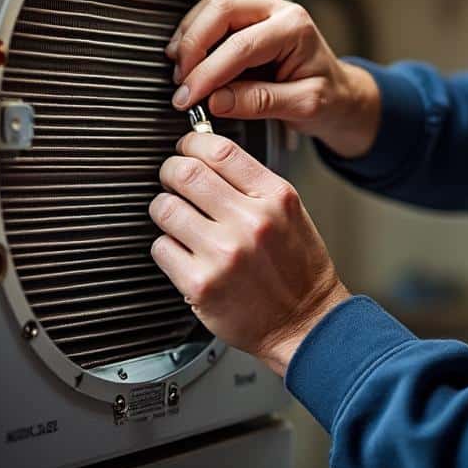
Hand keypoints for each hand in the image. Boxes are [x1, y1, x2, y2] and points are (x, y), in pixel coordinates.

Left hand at [149, 132, 351, 374]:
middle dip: (170, 171)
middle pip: (185, 172)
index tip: (186, 149)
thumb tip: (205, 157)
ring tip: (179, 221)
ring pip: (165, 208)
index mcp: (276, 197)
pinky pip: (161, 247)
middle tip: (172, 180)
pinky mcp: (200, 284)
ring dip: (165, 210)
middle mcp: (251, 222)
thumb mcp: (290, 213)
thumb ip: (252, 185)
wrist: (306, 323)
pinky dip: (167, 248)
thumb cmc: (298, 270)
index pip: (220, 150)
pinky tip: (186, 254)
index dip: (192, 144)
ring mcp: (224, 253)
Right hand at [166, 0, 380, 158]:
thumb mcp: (304, 106)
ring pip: (209, 9)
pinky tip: (186, 63)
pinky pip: (209, 18)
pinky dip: (192, 38)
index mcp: (295, 27)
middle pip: (219, 11)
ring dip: (189, 41)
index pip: (241, 45)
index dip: (209, 72)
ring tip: (182, 76)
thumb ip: (260, 102)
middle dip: (193, 47)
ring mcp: (259, 8)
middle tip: (182, 84)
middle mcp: (276, 9)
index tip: (190, 96)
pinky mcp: (245, 17)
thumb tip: (216, 101)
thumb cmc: (328, 96)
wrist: (338, 92)